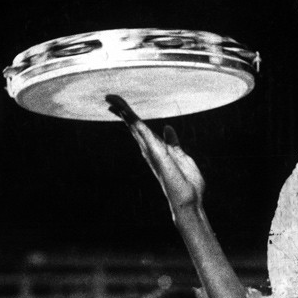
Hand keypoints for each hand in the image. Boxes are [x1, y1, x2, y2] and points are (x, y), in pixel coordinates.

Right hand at [107, 94, 205, 217]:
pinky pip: (144, 133)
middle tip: (108, 98)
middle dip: (122, 111)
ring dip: (124, 112)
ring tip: (112, 100)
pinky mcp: (156, 153)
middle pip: (133, 126)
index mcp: (156, 149)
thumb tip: (167, 127)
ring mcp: (151, 151)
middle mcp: (150, 150)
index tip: (120, 106)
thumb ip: (173, 143)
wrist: (189, 200)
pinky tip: (126, 112)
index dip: (130, 117)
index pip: (140, 129)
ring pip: (135, 127)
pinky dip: (134, 121)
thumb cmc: (187, 183)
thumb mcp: (181, 157)